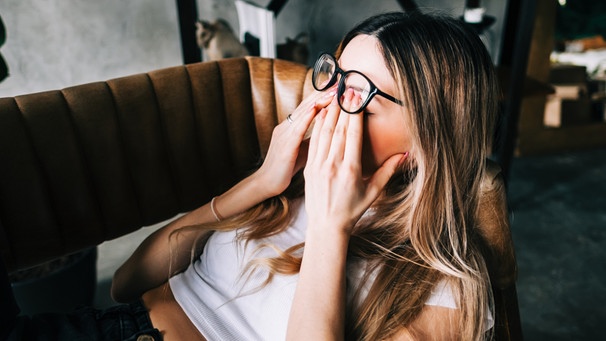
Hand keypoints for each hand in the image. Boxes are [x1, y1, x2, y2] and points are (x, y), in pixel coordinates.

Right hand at [254, 88, 335, 196]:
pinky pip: (297, 129)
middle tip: (340, 80)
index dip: (324, 95)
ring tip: (333, 90)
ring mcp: (284, 134)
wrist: (267, 183)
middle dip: (324, 92)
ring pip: (303, 113)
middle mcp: (287, 126)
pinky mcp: (284, 145)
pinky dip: (307, 117)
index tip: (340, 86)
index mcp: (291, 127)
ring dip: (319, 100)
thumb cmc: (286, 167)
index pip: (310, 106)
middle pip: (307, 104)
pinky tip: (316, 108)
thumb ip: (315, 139)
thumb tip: (333, 132)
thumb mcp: (303, 149)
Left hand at [303, 89, 405, 233]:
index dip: (355, 115)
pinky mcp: (309, 168)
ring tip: (335, 96)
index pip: (353, 136)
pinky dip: (317, 127)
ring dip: (330, 113)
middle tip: (348, 89)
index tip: (358, 98)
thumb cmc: (352, 209)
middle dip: (344, 108)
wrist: (326, 225)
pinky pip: (313, 143)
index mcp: (351, 171)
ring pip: (324, 133)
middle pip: (338, 130)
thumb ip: (388, 171)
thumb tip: (405, 154)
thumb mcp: (374, 192)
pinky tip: (322, 115)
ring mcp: (319, 166)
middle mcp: (334, 166)